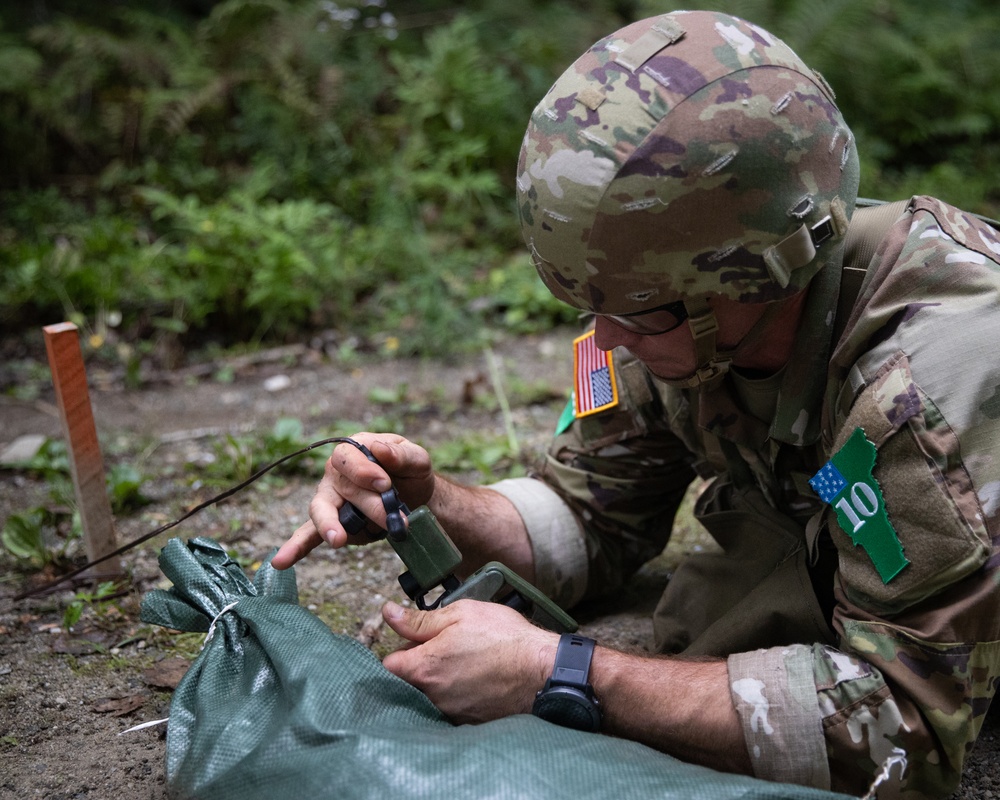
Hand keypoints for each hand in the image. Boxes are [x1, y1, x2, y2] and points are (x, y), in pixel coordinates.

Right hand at [272, 432, 434, 568]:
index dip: (363, 471)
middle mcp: (336, 473)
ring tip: (337, 539)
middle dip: (369, 506)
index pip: (346, 457)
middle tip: (392, 520)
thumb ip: (400, 454)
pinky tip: (280, 561)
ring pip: (321, 510)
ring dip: (329, 525)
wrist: (417, 498)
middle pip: (342, 489)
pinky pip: (309, 534)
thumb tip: (379, 448)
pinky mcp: (332, 523)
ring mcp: (330, 499)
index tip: (385, 485)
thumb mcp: (416, 458)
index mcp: (354, 450)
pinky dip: (295, 547)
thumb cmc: (412, 473)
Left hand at [381, 599, 558, 723]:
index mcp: (425, 667)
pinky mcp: (469, 721)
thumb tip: (388, 613)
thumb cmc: (503, 638)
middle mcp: (433, 695)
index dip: (402, 648)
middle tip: (449, 647)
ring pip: (432, 693)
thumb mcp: (460, 614)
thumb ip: (419, 619)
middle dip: (423, 663)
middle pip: (410, 680)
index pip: (390, 664)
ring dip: (442, 678)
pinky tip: (479, 678)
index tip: (417, 641)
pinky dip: (461, 693)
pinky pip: (453, 705)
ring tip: (469, 661)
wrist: (541, 669)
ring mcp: (451, 711)